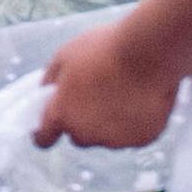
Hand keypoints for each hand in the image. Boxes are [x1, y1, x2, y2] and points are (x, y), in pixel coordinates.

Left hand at [33, 26, 178, 148]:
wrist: (147, 54)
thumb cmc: (103, 51)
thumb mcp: (64, 56)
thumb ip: (52, 79)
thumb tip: (48, 92)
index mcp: (61, 114)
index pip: (44, 138)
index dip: (44, 134)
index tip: (48, 130)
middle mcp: (86, 134)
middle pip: (78, 136)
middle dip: (81, 122)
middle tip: (94, 97)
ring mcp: (115, 140)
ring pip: (106, 137)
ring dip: (109, 123)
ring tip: (122, 94)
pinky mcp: (142, 140)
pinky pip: (132, 135)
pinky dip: (134, 124)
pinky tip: (140, 101)